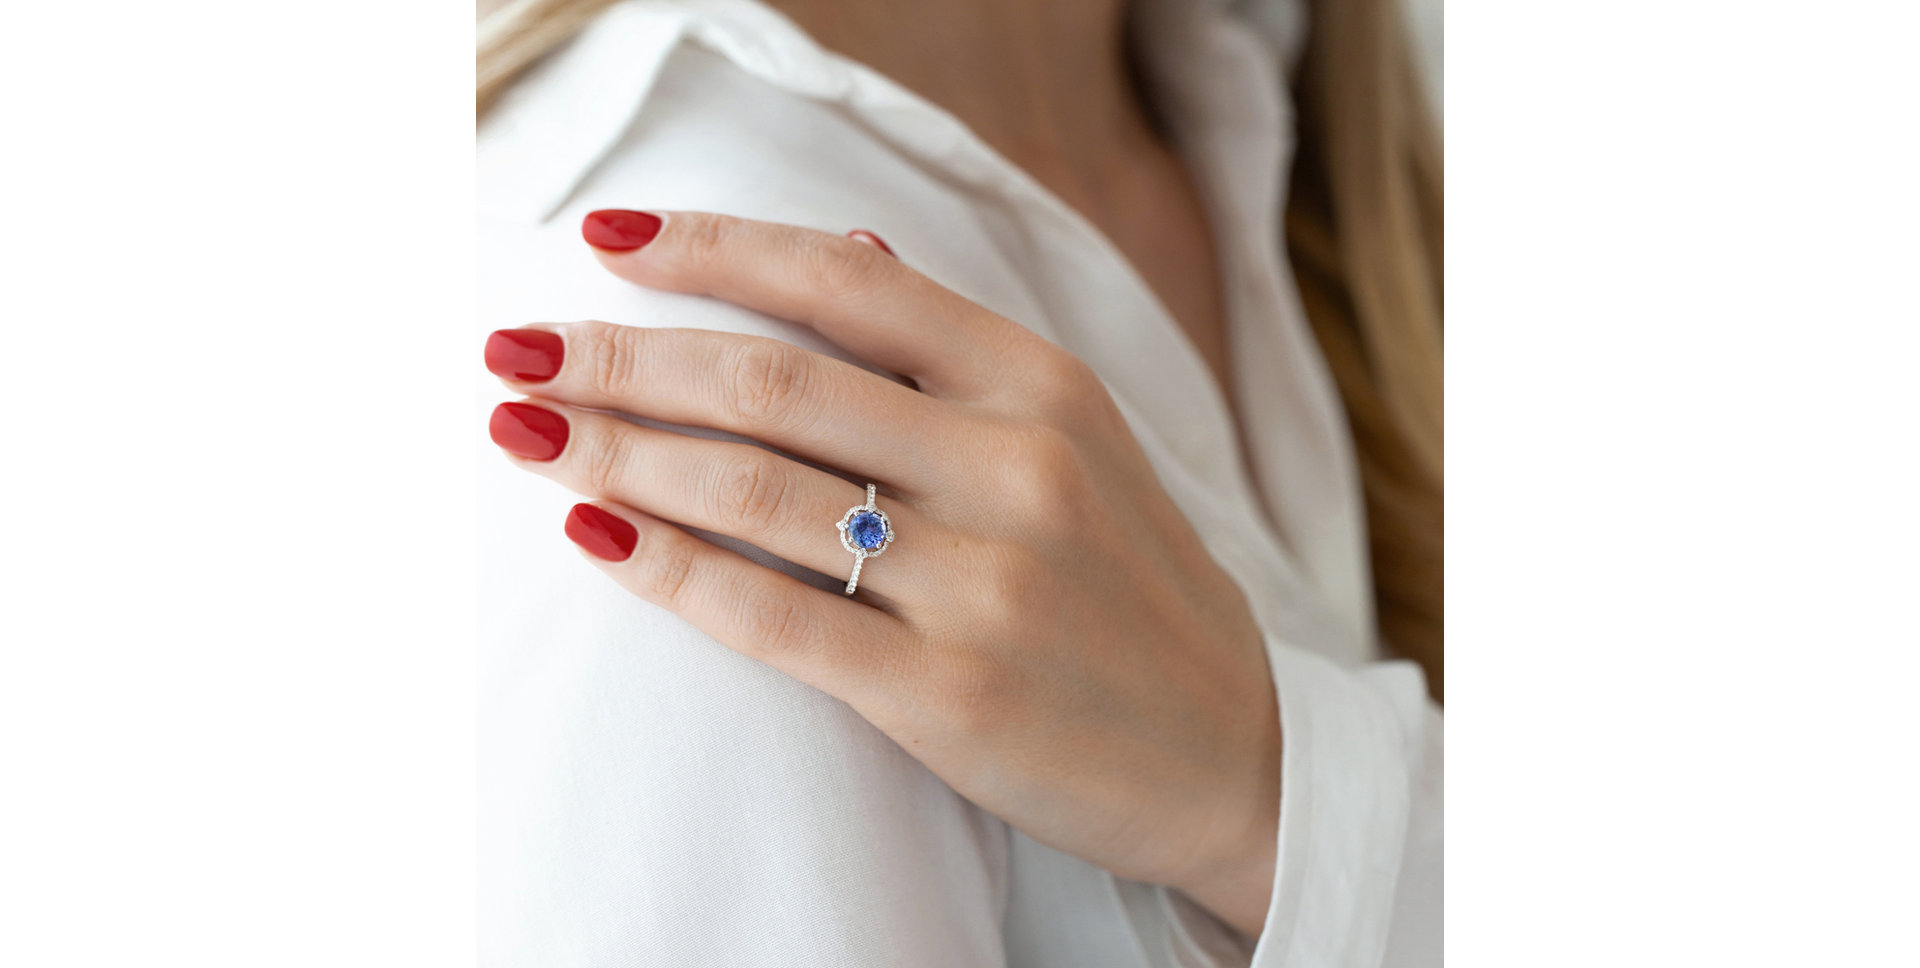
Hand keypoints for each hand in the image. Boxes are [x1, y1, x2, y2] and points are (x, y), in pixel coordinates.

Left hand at [485, 210, 1281, 934]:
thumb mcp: (1080, 435)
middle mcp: (1014, 464)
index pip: (843, 283)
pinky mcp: (951, 694)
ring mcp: (985, 582)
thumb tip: (842, 255)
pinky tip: (594, 531)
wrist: (1232, 752)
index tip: (604, 240)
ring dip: (615, 450)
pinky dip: (670, 569)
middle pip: (770, 381)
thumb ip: (957, 349)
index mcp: (1040, 383)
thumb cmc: (1130, 585)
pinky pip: (776, 618)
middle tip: (514, 346)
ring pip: (754, 491)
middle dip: (620, 357)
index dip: (709, 251)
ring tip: (520, 427)